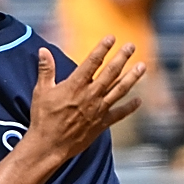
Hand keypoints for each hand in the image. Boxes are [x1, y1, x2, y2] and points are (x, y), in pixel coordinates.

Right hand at [22, 38, 145, 163]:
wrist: (49, 146)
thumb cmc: (43, 119)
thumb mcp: (41, 91)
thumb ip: (46, 70)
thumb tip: (43, 50)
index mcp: (76, 85)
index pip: (92, 62)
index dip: (103, 48)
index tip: (111, 37)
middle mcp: (91, 95)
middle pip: (111, 72)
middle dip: (122, 57)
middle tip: (132, 46)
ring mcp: (98, 110)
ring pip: (120, 90)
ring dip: (132, 77)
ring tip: (142, 66)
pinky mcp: (101, 124)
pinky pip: (119, 114)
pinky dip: (130, 107)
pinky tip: (138, 101)